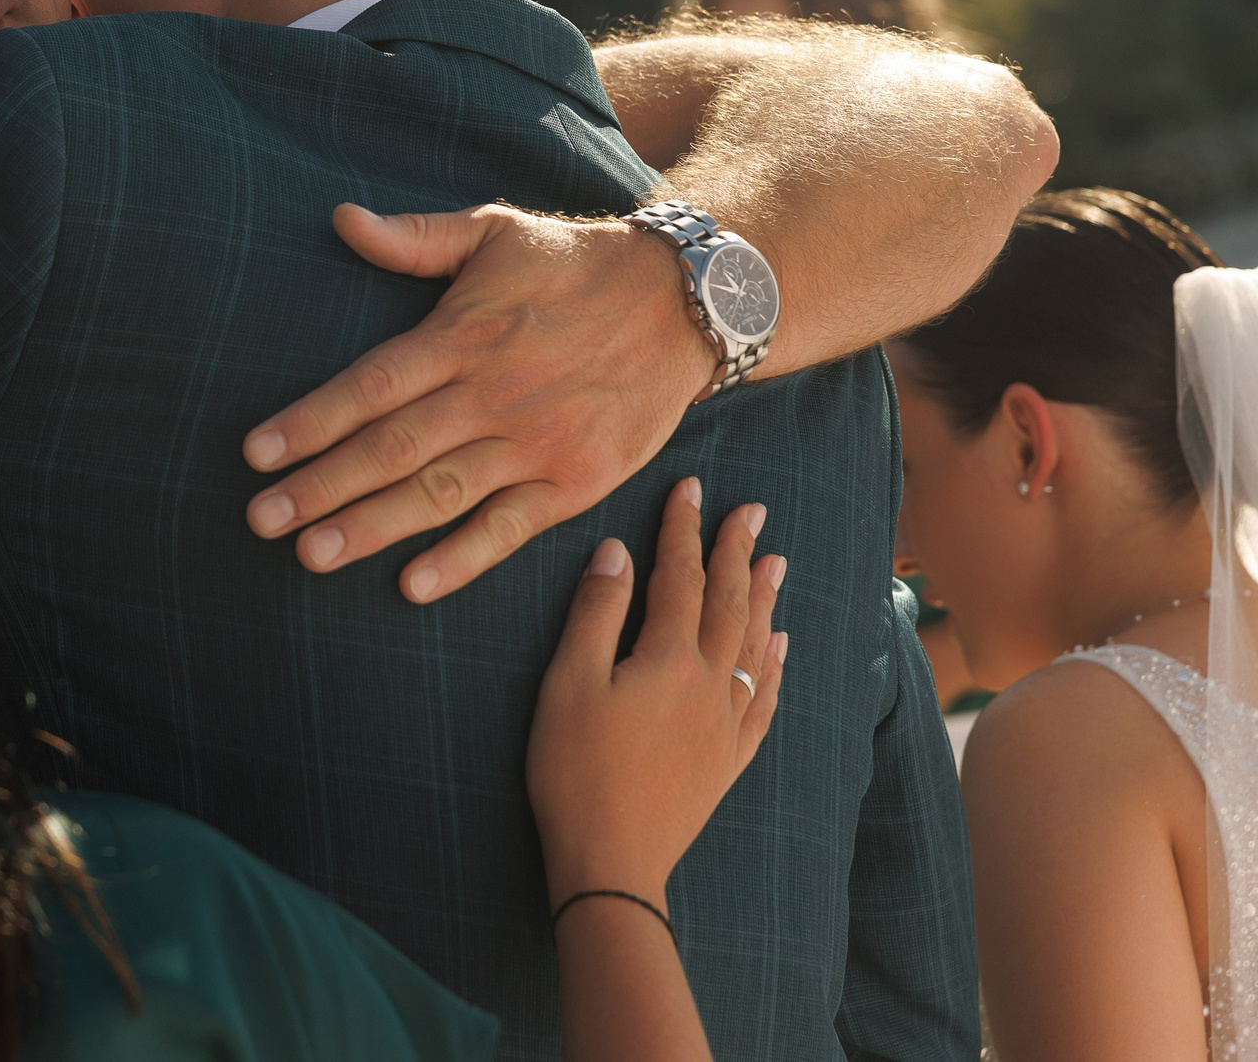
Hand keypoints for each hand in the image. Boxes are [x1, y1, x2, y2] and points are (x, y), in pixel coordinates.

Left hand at [243, 203, 713, 600]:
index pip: (371, 385)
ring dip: (372, 527)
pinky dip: (462, 559)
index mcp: (464, 334)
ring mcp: (537, 442)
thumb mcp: (496, 231)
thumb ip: (415, 237)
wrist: (688, 302)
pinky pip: (510, 527)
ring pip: (440, 494)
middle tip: (258, 520)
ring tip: (310, 555)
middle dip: (320, 487)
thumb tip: (341, 219)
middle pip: (392, 447)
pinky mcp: (577, 480)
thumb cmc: (575, 264)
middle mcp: (495, 392)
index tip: (255, 453)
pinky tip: (412, 585)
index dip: (310, 420)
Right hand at [527, 478, 785, 910]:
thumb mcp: (568, 683)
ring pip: (753, 645)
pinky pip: (763, 700)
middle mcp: (709, 683)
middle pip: (728, 602)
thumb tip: (619, 551)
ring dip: (764, 598)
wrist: (612, 862)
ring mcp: (726, 723)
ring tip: (777, 561)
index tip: (691, 486)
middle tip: (752, 510)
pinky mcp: (728, 759)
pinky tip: (779, 647)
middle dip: (737, 551)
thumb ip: (597, 612)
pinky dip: (773, 665)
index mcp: (668, 658)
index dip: (683, 528)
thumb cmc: (574, 770)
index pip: (679, 575)